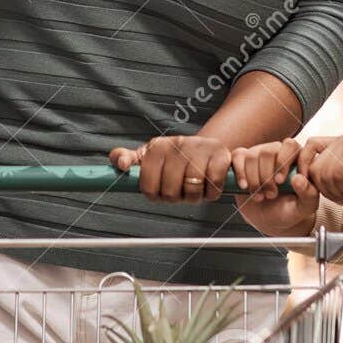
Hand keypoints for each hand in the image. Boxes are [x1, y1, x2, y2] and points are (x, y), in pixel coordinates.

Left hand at [109, 134, 230, 202]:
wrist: (208, 149)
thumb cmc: (174, 159)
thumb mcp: (148, 157)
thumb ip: (126, 159)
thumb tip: (120, 164)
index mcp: (157, 147)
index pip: (147, 184)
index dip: (153, 195)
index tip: (158, 192)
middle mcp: (178, 144)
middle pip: (170, 191)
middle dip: (175, 198)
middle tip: (179, 191)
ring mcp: (200, 148)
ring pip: (192, 190)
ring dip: (194, 197)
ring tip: (194, 189)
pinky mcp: (221, 156)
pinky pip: (212, 187)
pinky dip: (211, 194)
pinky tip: (209, 186)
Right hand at [231, 140, 318, 236]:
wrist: (269, 218)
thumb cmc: (289, 210)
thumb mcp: (304, 207)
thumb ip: (308, 194)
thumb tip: (299, 178)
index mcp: (296, 158)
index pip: (290, 146)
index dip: (283, 162)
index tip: (280, 182)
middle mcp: (277, 152)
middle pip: (268, 151)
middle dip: (267, 177)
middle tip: (270, 195)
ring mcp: (258, 154)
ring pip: (252, 156)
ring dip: (254, 179)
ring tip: (259, 196)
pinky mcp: (242, 160)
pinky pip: (238, 156)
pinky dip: (239, 173)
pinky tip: (244, 186)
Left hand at [300, 135, 342, 200]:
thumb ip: (339, 166)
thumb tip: (317, 179)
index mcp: (339, 140)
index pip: (308, 147)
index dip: (304, 165)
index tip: (310, 182)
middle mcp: (340, 140)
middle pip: (312, 166)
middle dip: (321, 186)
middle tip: (337, 195)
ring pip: (323, 174)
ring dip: (334, 191)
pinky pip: (336, 176)